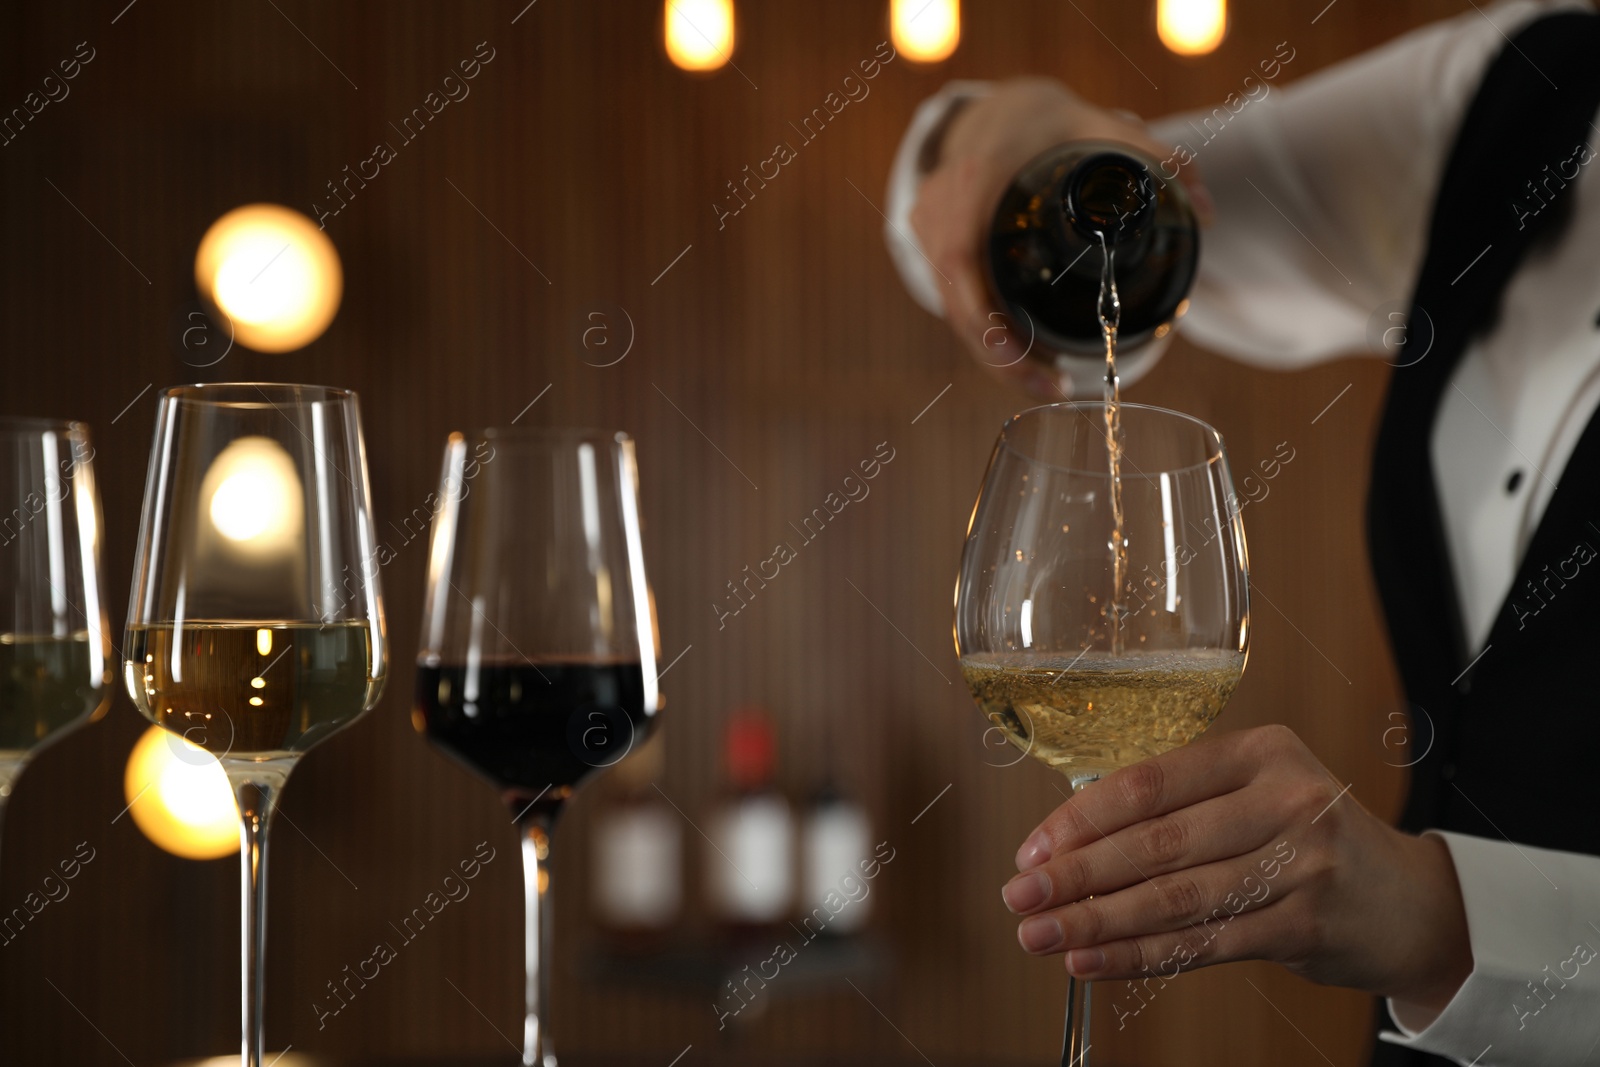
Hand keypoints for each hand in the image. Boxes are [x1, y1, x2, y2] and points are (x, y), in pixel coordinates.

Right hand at [910, 78, 1211, 399]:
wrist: (994, 111)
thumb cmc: (1046, 122)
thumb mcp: (1100, 127)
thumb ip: (1158, 161)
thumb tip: (1205, 213)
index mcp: (975, 177)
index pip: (961, 258)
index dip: (982, 314)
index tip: (1017, 351)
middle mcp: (940, 207)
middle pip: (955, 300)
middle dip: (998, 355)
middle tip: (1050, 387)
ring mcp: (927, 230)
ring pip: (952, 310)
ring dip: (994, 354)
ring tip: (1046, 383)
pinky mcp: (929, 248)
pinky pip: (952, 302)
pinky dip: (985, 335)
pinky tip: (1022, 359)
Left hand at [1000, 724, 1472, 1017]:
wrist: (1413, 903)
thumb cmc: (1310, 841)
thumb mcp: (1259, 794)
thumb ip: (1182, 805)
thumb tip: (1070, 839)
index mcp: (1261, 752)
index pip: (1150, 783)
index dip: (1081, 818)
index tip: (1032, 850)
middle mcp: (1286, 799)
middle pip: (1156, 843)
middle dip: (1076, 875)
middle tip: (1020, 897)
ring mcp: (1301, 863)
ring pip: (1174, 898)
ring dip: (1095, 921)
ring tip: (1040, 934)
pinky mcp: (1305, 923)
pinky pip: (1202, 944)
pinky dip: (1137, 955)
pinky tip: (1090, 960)